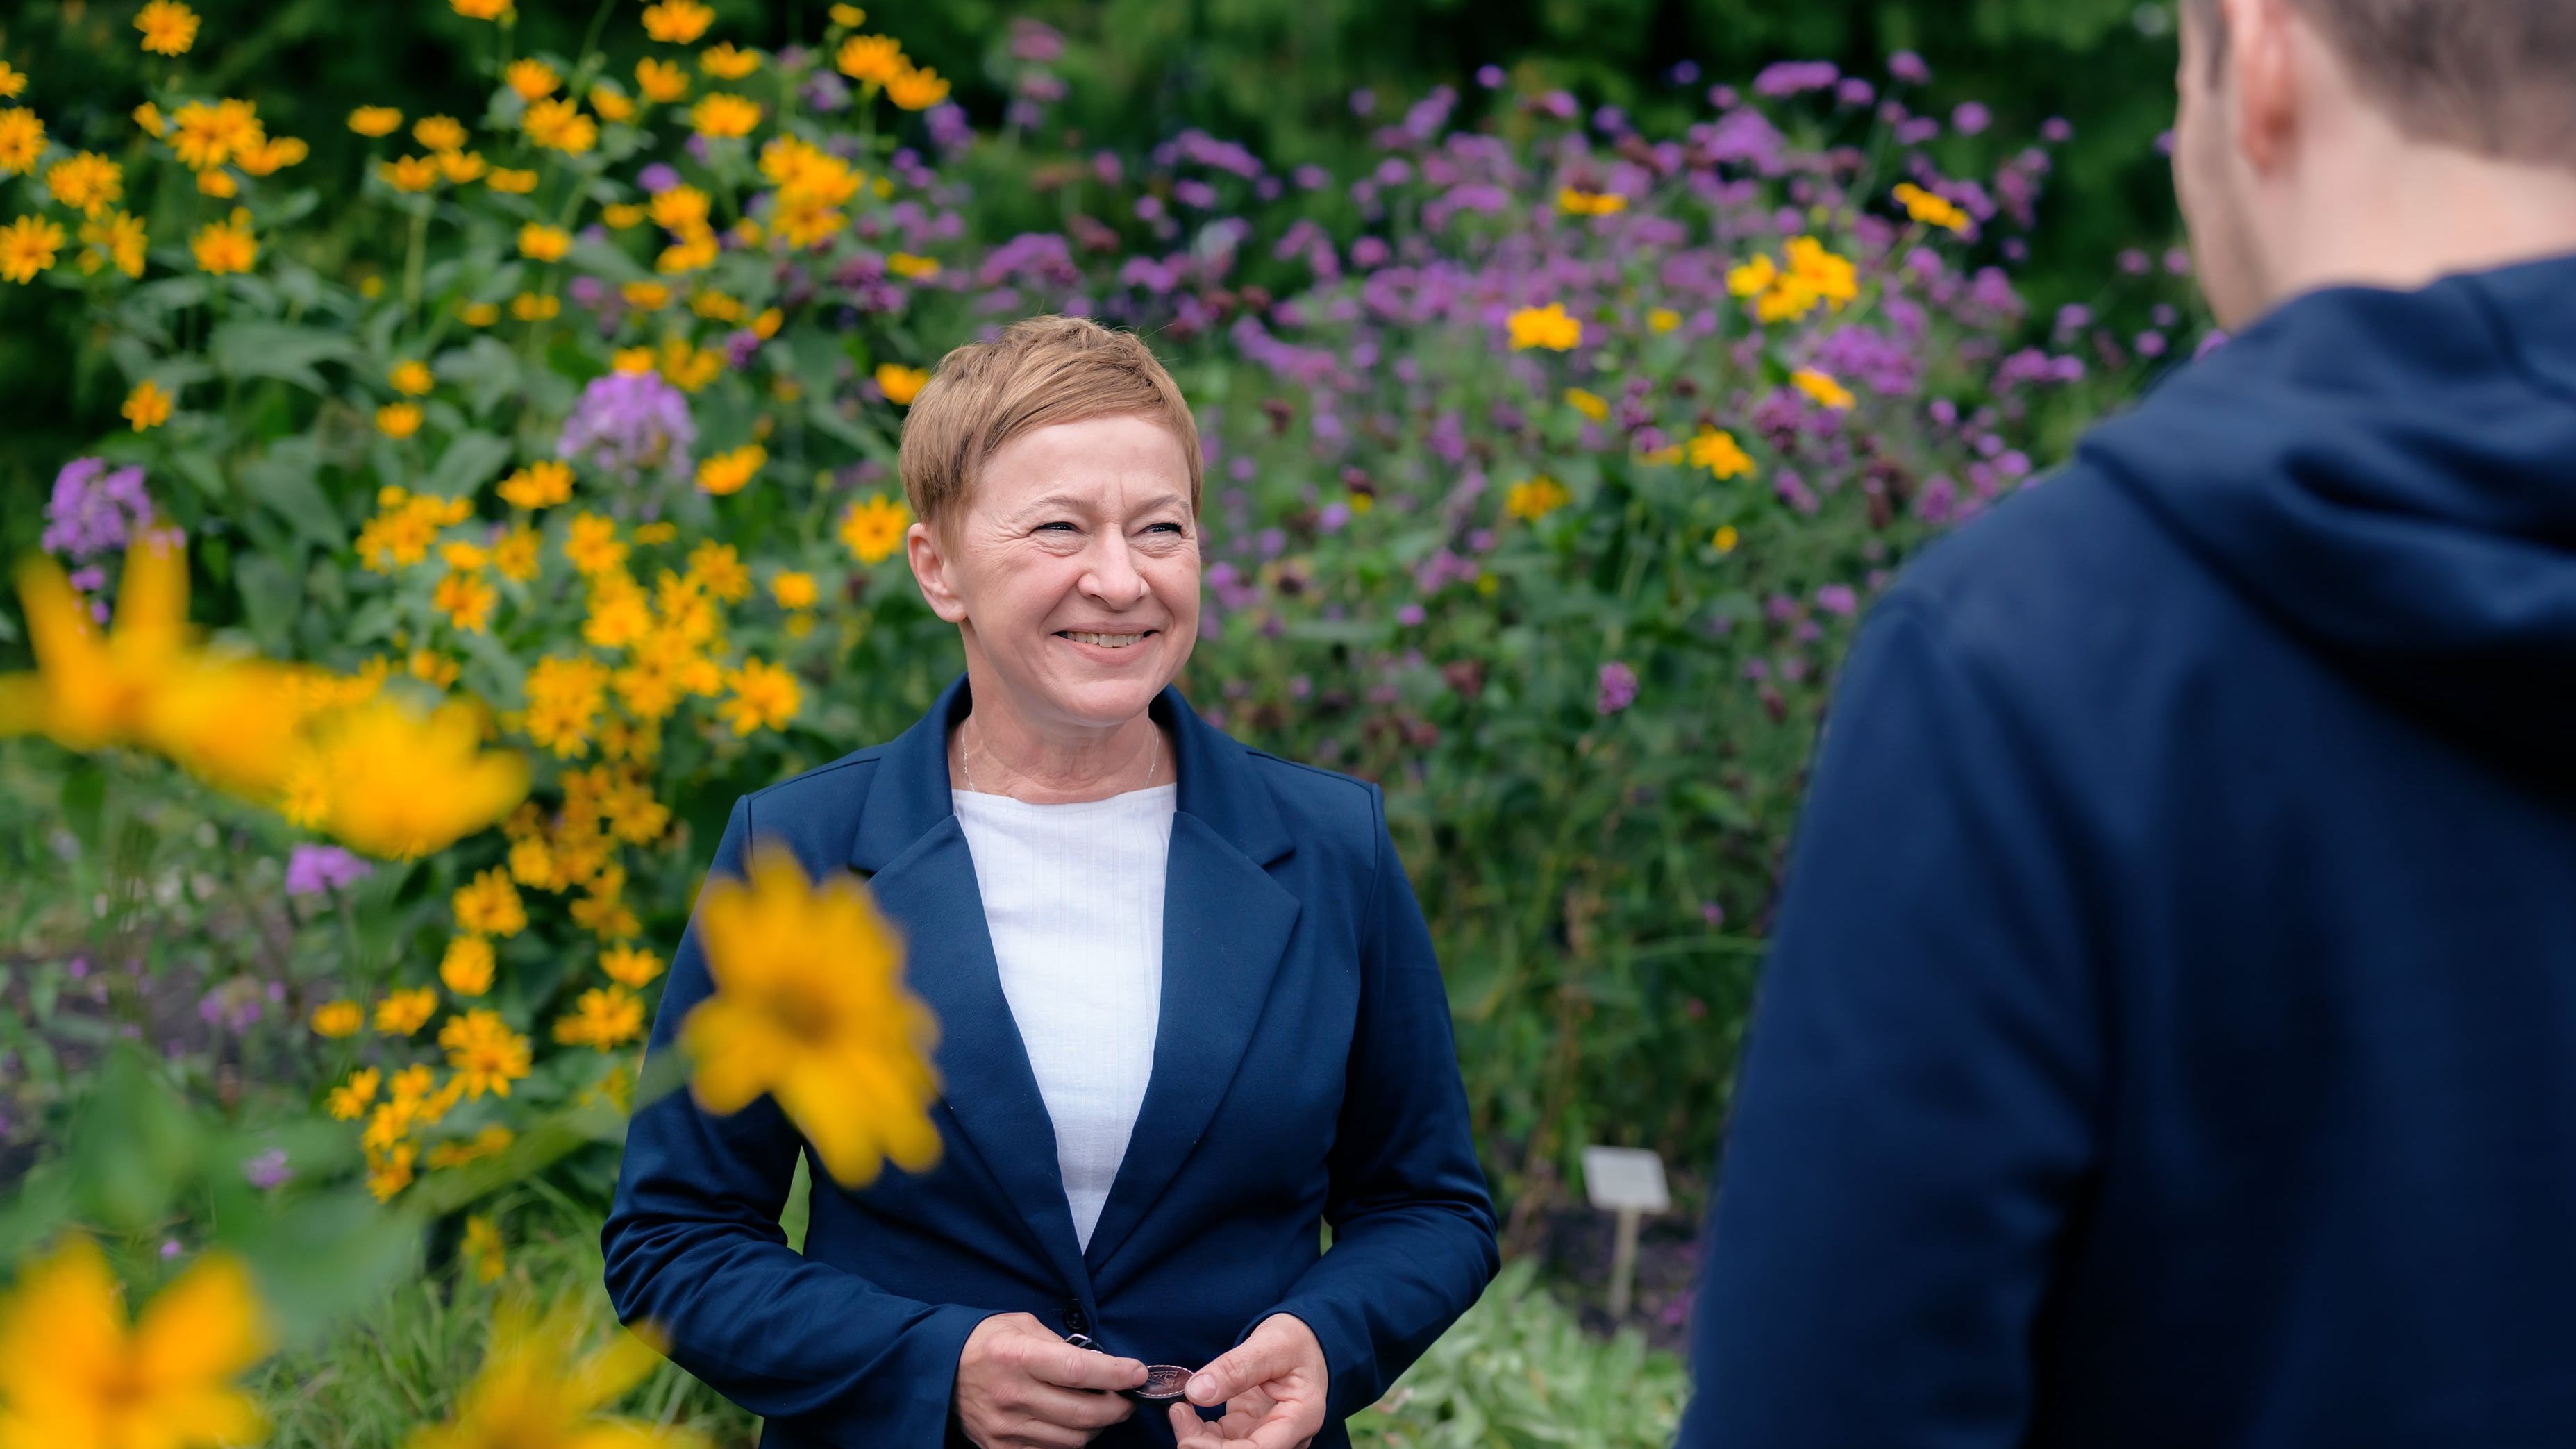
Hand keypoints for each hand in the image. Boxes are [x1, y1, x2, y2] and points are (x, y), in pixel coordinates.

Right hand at [954, 1312, 1145, 1448]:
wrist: (938, 1371)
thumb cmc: (986, 1341)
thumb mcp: (1022, 1325)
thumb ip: (1060, 1344)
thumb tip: (1100, 1364)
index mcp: (1018, 1356)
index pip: (1078, 1370)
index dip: (1115, 1374)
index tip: (1138, 1373)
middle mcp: (1012, 1395)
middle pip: (1083, 1414)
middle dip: (1117, 1407)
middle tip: (1127, 1397)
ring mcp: (1006, 1428)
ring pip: (1073, 1440)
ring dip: (1097, 1427)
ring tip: (1102, 1411)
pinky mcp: (1000, 1448)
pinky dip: (1071, 1442)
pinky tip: (1074, 1425)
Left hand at [1166, 1313, 1329, 1448]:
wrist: (1305, 1340)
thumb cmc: (1297, 1339)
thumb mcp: (1269, 1345)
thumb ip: (1235, 1368)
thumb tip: (1197, 1392)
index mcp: (1300, 1418)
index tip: (1188, 1437)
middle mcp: (1285, 1434)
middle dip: (1202, 1445)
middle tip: (1178, 1412)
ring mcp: (1266, 1434)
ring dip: (1197, 1439)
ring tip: (1180, 1409)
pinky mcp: (1249, 1428)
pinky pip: (1221, 1441)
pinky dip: (1200, 1431)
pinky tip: (1188, 1411)